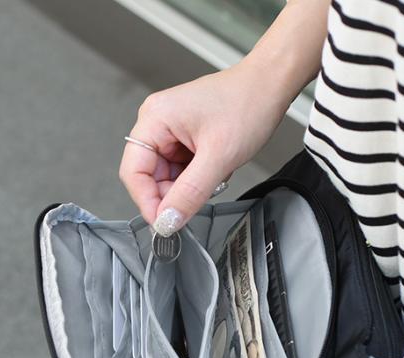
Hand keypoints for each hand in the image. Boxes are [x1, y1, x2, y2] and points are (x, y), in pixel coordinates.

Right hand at [119, 60, 289, 231]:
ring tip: (214, 176)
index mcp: (154, 119)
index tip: (165, 224)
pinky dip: (198, 179)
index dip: (147, 202)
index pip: (133, 172)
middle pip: (150, 177)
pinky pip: (182, 170)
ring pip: (168, 177)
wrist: (269, 87)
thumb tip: (168, 220)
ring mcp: (171, 131)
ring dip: (189, 187)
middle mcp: (157, 123)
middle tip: (197, 203)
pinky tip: (216, 170)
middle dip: (173, 195)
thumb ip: (190, 193)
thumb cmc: (247, 105)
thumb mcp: (218, 157)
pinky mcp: (186, 137)